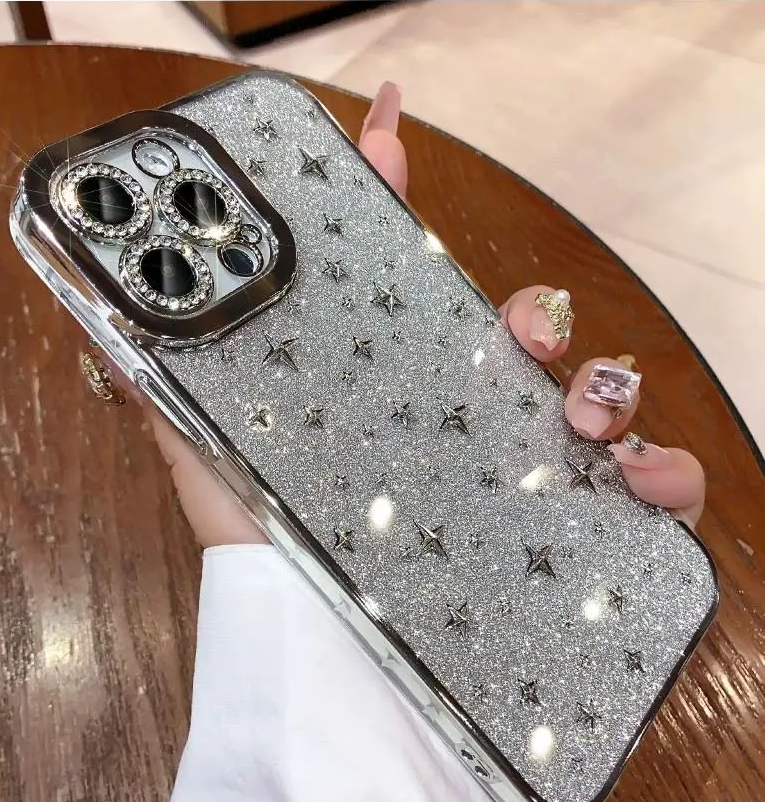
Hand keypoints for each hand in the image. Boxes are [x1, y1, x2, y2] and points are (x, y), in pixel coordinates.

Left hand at [143, 81, 704, 546]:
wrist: (320, 665)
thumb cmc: (266, 559)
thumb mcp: (211, 454)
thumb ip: (181, 380)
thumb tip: (140, 299)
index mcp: (390, 394)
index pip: (415, 291)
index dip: (404, 209)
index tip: (389, 136)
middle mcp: (463, 428)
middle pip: (520, 342)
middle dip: (529, 314)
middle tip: (515, 329)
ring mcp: (521, 478)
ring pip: (598, 403)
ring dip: (605, 386)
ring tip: (578, 411)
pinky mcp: (574, 539)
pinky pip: (651, 493)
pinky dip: (662, 475)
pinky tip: (638, 479)